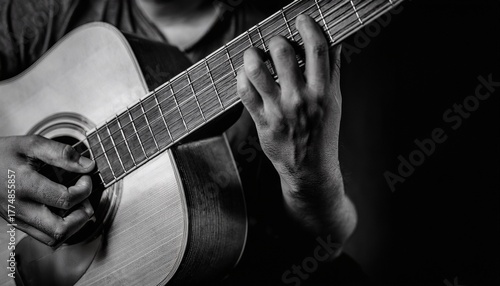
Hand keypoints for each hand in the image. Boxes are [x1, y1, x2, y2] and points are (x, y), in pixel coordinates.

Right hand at [0, 135, 94, 246]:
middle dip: (82, 215)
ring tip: (76, 204)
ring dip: (74, 224)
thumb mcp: (30, 144)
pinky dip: (61, 227)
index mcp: (24, 185)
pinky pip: (44, 236)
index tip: (85, 178)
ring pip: (54, 238)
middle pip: (60, 230)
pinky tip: (63, 209)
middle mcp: (20, 208)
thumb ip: (60, 153)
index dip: (84, 189)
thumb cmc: (1, 154)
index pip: (65, 199)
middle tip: (84, 198)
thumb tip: (87, 165)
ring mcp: (18, 219)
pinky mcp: (17, 223)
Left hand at [237, 14, 341, 193]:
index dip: (308, 27)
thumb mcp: (334, 102)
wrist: (310, 170)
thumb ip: (332, 71)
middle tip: (275, 43)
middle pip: (282, 53)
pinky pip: (244, 92)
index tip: (302, 18)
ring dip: (252, 55)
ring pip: (257, 70)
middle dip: (276, 40)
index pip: (317, 49)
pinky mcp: (262, 122)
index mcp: (324, 92)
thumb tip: (332, 42)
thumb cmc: (323, 133)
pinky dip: (242, 78)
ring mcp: (279, 111)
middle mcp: (301, 99)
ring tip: (254, 55)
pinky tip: (246, 75)